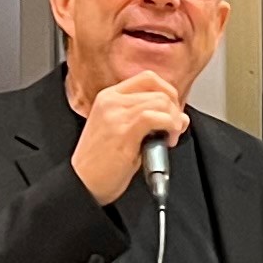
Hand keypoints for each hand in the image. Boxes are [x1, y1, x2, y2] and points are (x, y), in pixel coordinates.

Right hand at [70, 74, 189, 205]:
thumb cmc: (100, 164)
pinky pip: (156, 117)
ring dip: (174, 120)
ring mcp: (116, 114)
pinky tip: (167, 141)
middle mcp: (111, 101)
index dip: (168, 92)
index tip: (173, 111)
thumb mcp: (122, 132)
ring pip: (160, 101)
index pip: (148, 78)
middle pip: (158, 89)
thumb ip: (148, 119)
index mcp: (109, 97)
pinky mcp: (122, 130)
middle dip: (174, 109)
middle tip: (173, 130)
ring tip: (168, 138)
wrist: (81, 184)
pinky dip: (170, 127)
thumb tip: (180, 116)